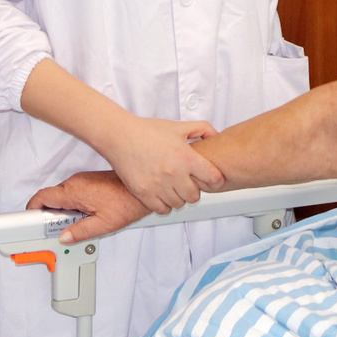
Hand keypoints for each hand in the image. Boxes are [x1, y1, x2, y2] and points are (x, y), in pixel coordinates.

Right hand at [28, 171, 151, 241]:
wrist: (142, 189)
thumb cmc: (127, 202)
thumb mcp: (103, 225)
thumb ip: (80, 232)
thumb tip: (64, 237)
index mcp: (74, 191)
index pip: (42, 197)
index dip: (32, 209)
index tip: (30, 221)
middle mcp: (75, 182)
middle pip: (51, 198)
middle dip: (49, 215)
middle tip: (56, 230)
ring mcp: (82, 180)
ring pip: (62, 196)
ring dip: (62, 211)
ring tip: (74, 225)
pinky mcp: (88, 181)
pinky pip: (73, 193)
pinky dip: (72, 205)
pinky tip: (84, 216)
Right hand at [96, 114, 225, 213]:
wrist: (121, 136)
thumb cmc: (147, 131)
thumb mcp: (178, 127)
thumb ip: (201, 129)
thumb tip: (215, 134)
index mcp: (186, 157)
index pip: (213, 178)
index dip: (214, 180)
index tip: (210, 179)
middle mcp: (174, 173)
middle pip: (195, 196)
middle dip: (193, 190)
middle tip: (187, 183)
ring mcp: (159, 185)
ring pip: (179, 204)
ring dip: (178, 198)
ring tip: (173, 188)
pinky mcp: (144, 193)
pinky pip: (162, 209)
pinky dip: (164, 205)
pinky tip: (162, 194)